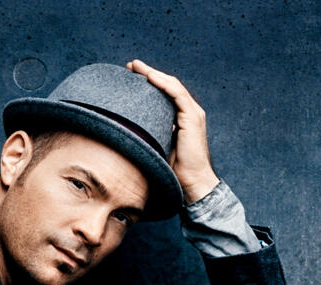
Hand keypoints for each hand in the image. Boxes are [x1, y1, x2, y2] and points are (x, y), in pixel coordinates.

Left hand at [126, 59, 219, 203]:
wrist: (192, 182)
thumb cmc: (175, 170)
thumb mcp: (158, 146)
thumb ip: (151, 134)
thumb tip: (128, 130)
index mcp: (182, 117)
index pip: (165, 93)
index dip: (149, 82)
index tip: (131, 76)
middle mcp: (189, 111)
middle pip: (167, 85)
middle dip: (148, 73)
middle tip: (130, 66)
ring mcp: (192, 113)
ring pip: (172, 85)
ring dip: (153, 74)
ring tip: (136, 66)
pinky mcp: (192, 118)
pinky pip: (177, 94)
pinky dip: (163, 84)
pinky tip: (150, 77)